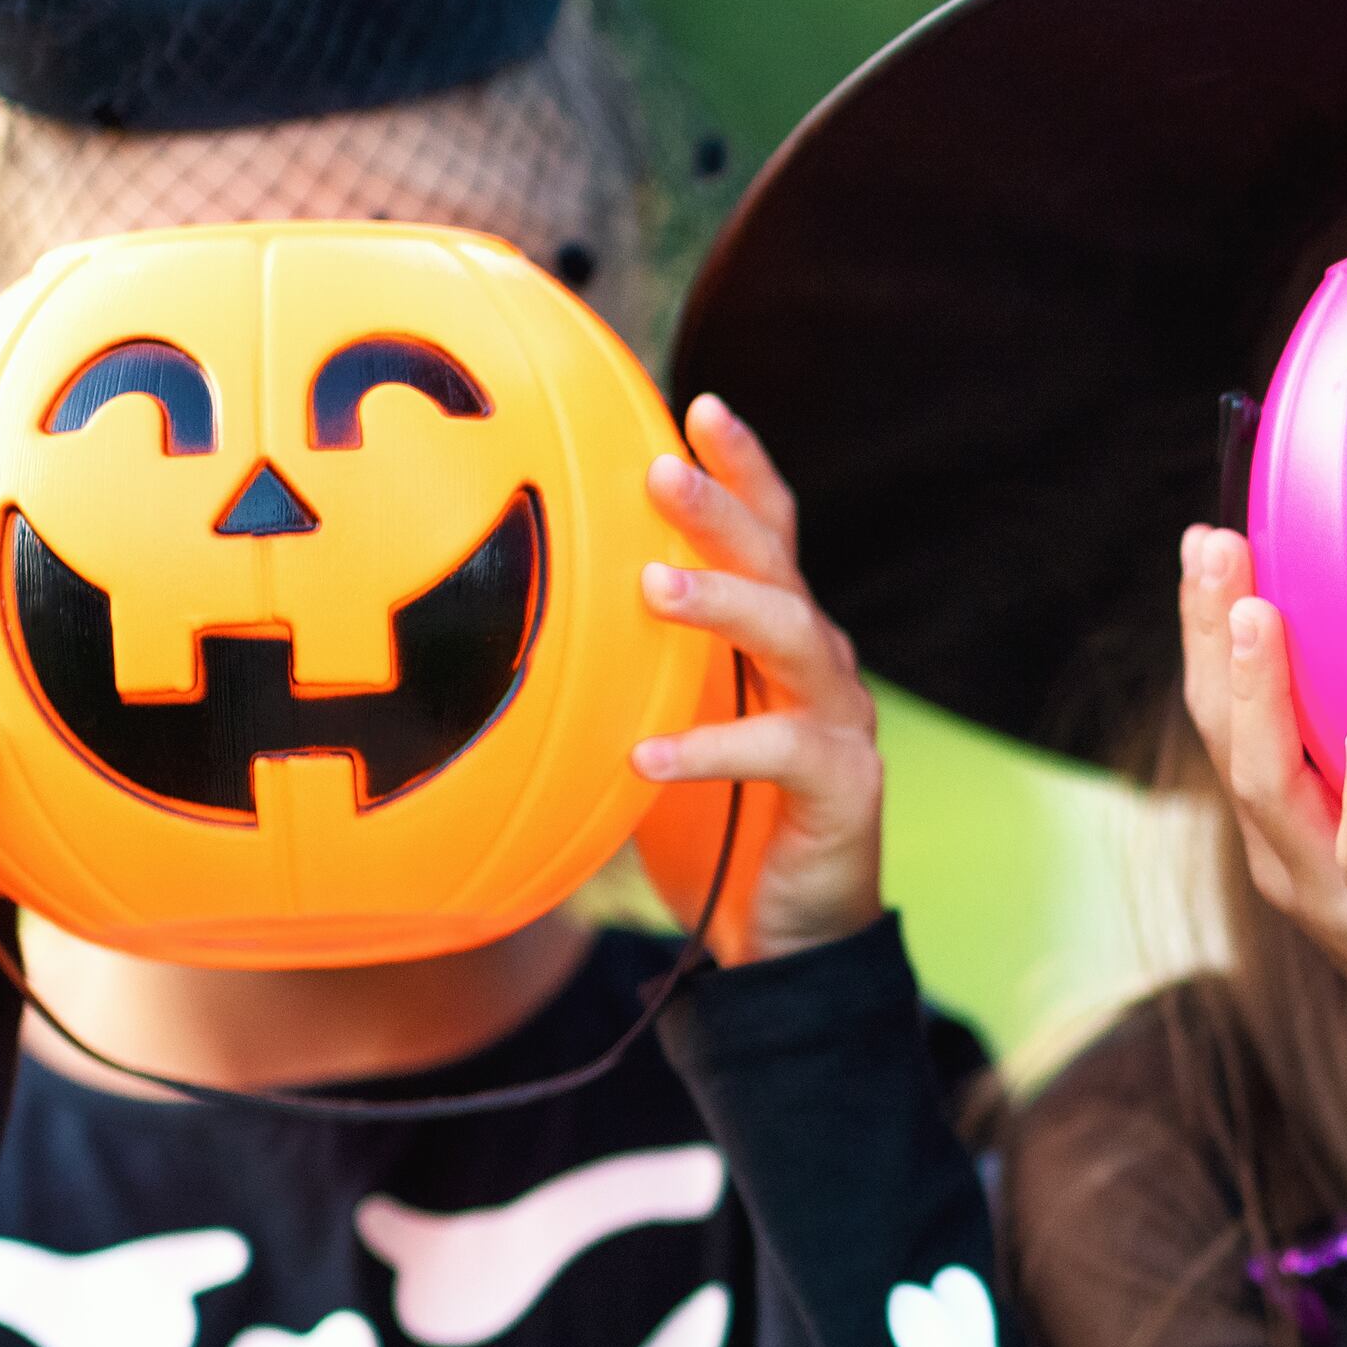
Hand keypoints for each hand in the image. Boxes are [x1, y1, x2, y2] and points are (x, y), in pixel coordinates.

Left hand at [630, 394, 883, 963]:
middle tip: (659, 474)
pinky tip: (643, 759)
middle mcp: (818, 663)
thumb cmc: (710, 823)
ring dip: (723, 605)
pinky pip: (781, 751)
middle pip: (780, 562)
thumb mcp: (654, 725)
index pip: (770, 530)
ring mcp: (840, 721)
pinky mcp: (845, 786)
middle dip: (722, 509)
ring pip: (795, 636)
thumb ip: (619, 670)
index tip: (693, 406)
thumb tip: (502, 618)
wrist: (781, 940)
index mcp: (778, 636)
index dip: (741, 467)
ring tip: (653, 593)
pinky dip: (710, 749)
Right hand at [1179, 524, 1346, 1101]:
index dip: (1207, 630)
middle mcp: (1291, 860)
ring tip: (1257, 614)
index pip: (1229, 715)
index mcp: (1292, 829)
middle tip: (1211, 542)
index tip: (1211, 536)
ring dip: (1261, 697)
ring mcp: (1335, 900)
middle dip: (1210, 635)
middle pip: (1227, 735)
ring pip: (1273, 789)